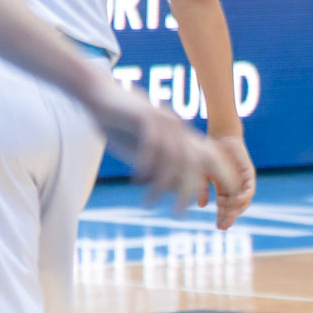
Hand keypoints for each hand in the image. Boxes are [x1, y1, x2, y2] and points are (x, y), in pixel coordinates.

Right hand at [93, 85, 236, 209]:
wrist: (99, 97)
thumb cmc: (121, 127)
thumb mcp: (144, 152)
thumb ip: (160, 167)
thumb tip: (175, 189)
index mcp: (181, 135)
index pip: (207, 158)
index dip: (213, 178)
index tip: (211, 205)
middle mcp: (177, 127)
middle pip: (192, 163)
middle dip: (188, 191)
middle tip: (177, 215)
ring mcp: (162, 119)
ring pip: (171, 157)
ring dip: (160, 184)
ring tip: (147, 203)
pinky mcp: (145, 115)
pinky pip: (152, 143)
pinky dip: (146, 162)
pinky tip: (137, 178)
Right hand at [198, 133, 254, 229]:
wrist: (220, 136)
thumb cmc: (209, 153)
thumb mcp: (203, 174)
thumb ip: (203, 189)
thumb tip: (202, 206)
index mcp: (223, 188)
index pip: (224, 207)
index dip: (222, 217)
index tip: (218, 227)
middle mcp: (234, 186)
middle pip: (233, 206)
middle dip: (229, 217)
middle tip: (223, 227)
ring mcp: (242, 180)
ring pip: (243, 200)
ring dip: (237, 209)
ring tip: (230, 217)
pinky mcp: (249, 173)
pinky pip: (250, 188)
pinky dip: (245, 195)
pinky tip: (239, 201)